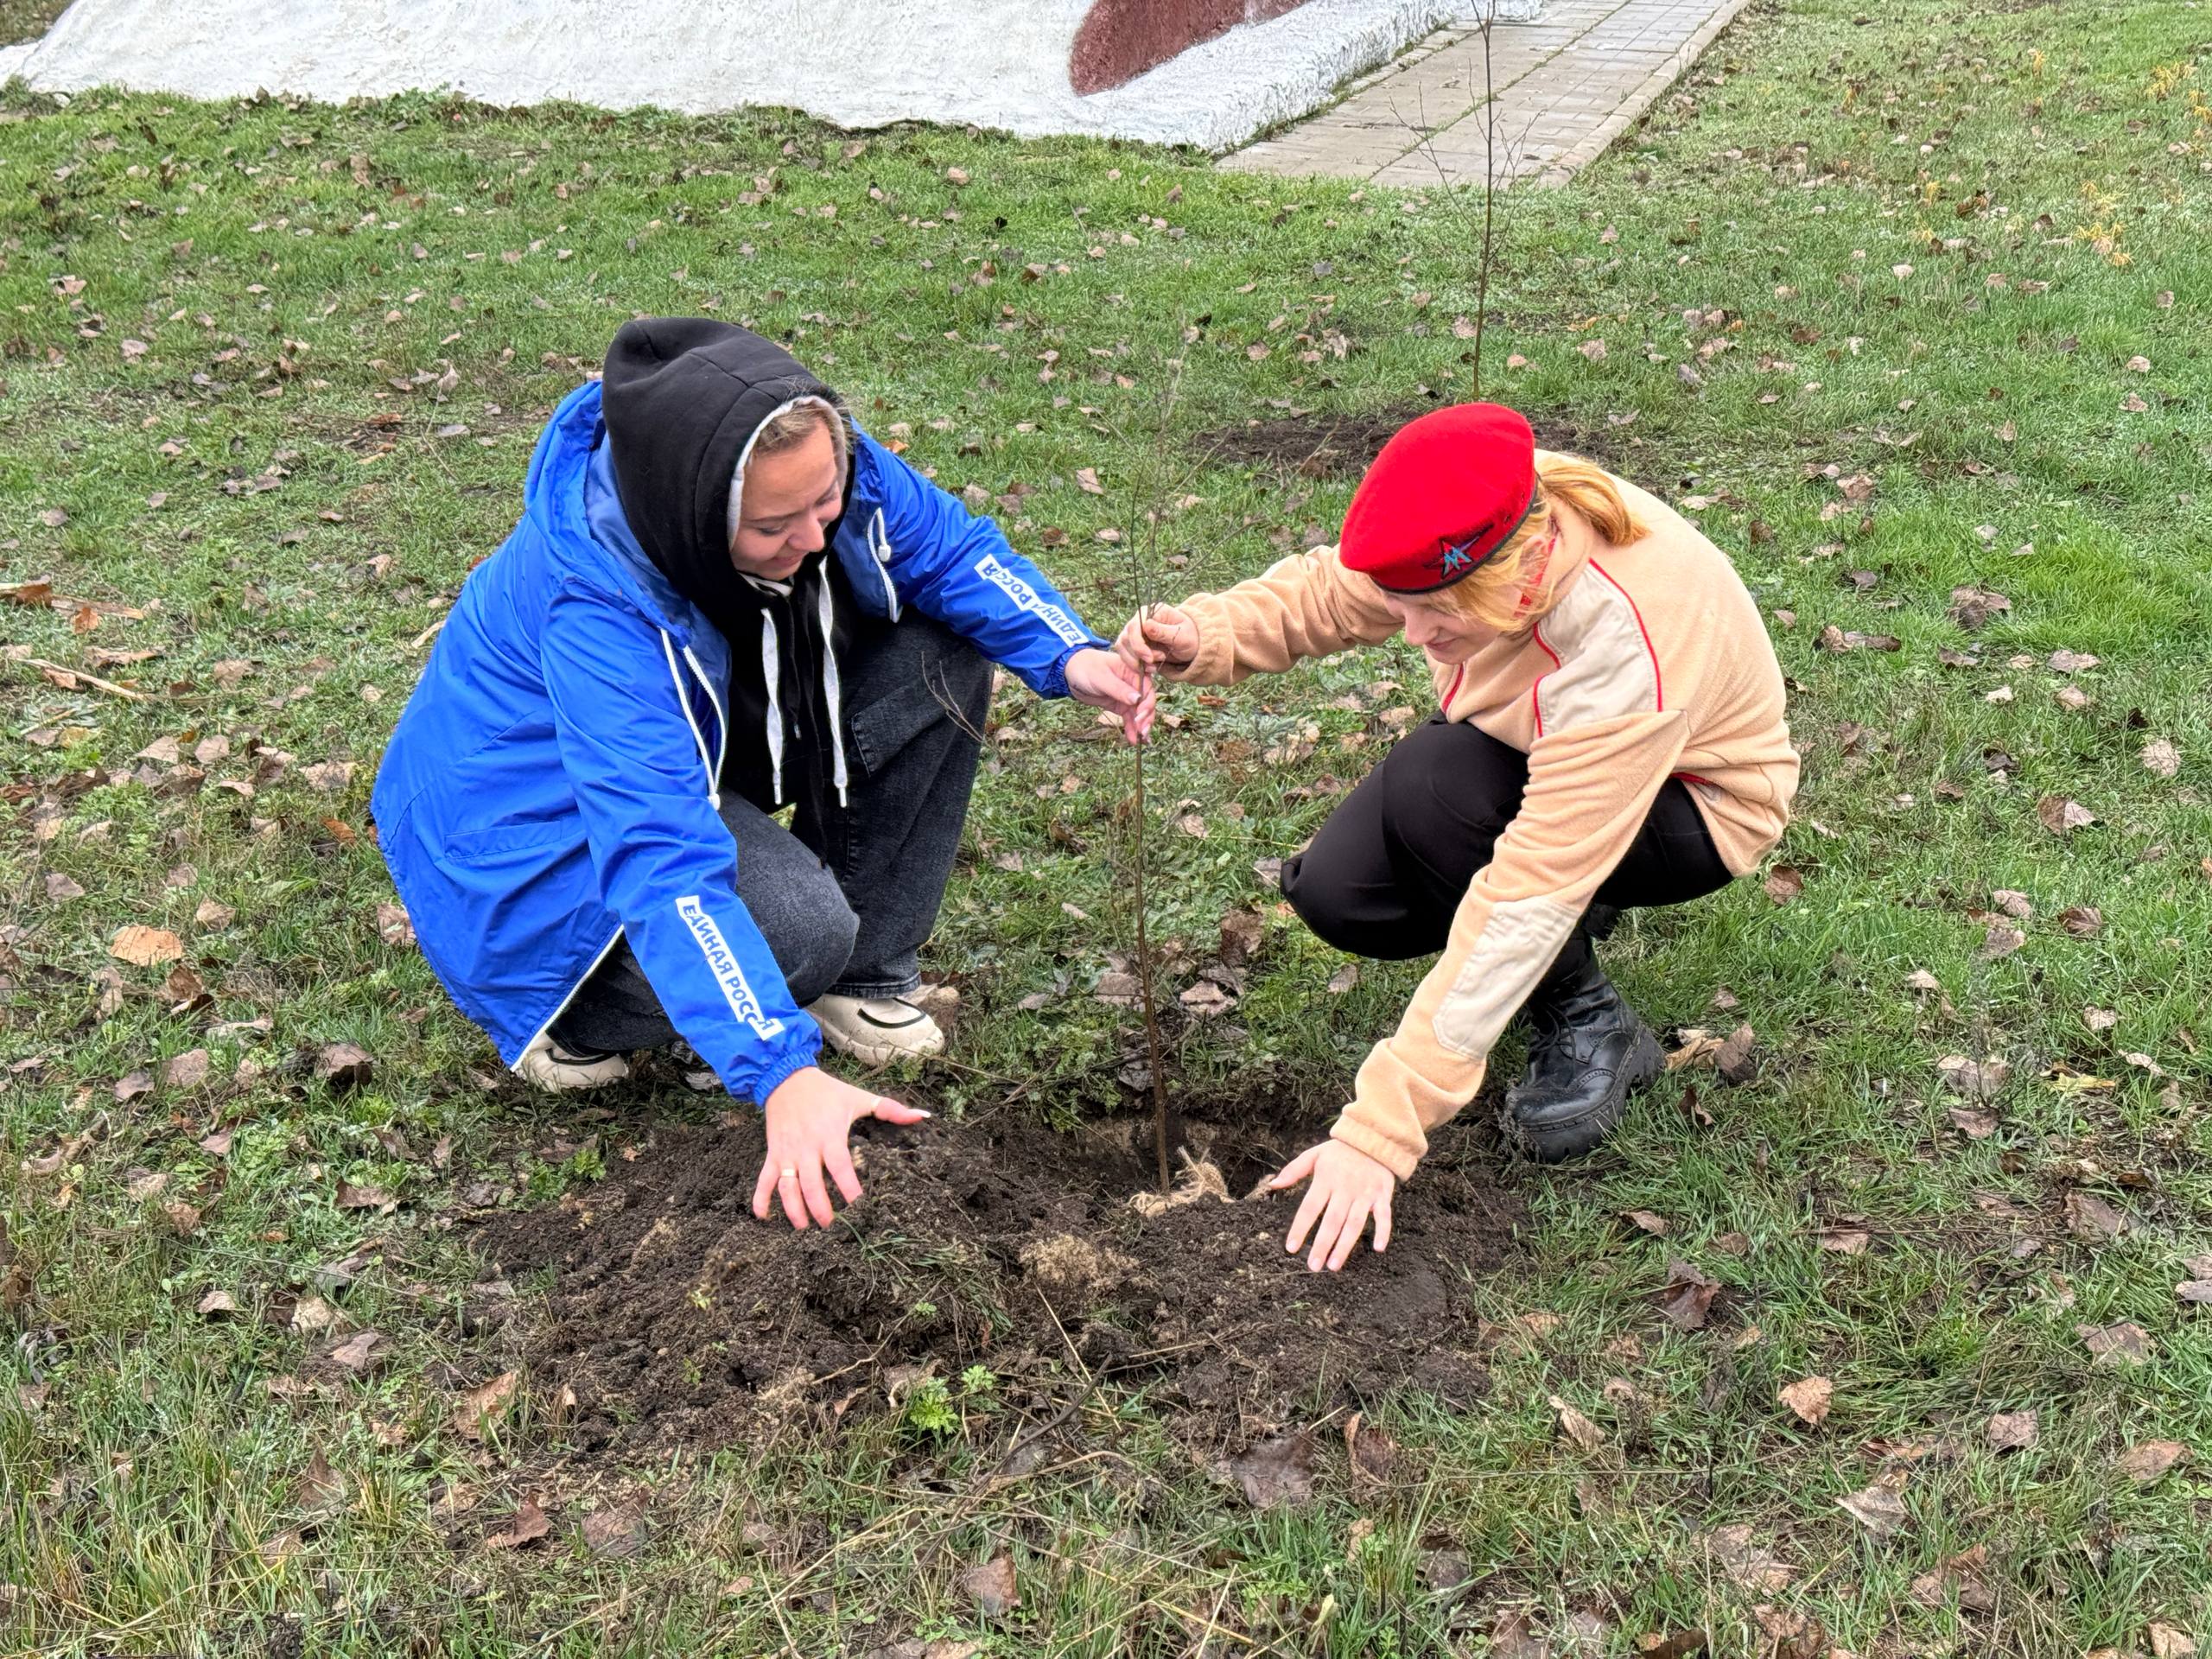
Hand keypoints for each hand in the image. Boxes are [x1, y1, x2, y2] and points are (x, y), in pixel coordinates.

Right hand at [751, 1066, 930, 1229]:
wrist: (786, 1078)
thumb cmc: (827, 1091)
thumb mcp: (859, 1097)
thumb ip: (891, 1109)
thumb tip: (924, 1116)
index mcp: (830, 1135)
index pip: (841, 1167)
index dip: (850, 1188)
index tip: (860, 1207)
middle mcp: (806, 1147)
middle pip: (812, 1184)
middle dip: (821, 1209)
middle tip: (832, 1228)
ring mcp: (787, 1152)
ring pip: (787, 1187)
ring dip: (794, 1210)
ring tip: (805, 1228)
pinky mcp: (773, 1154)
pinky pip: (764, 1179)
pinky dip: (760, 1198)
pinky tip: (764, 1217)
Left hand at [1064, 645, 1155, 744]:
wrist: (1071, 673)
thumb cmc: (1086, 668)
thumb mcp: (1101, 678)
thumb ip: (1119, 689)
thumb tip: (1137, 699)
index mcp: (1133, 671)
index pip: (1147, 689)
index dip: (1147, 704)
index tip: (1140, 716)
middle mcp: (1134, 683)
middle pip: (1146, 702)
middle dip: (1146, 718)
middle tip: (1142, 731)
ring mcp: (1127, 696)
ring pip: (1139, 713)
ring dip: (1141, 726)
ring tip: (1141, 739)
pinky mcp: (1120, 705)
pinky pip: (1129, 718)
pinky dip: (1131, 728)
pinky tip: (1132, 739)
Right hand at [1112, 603, 1197, 674]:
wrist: (1191, 646)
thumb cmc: (1189, 637)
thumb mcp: (1181, 636)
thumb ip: (1164, 632)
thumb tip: (1146, 625)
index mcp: (1150, 612)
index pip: (1134, 626)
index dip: (1138, 644)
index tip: (1150, 658)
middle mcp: (1138, 621)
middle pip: (1125, 638)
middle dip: (1139, 655)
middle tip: (1155, 664)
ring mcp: (1134, 633)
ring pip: (1122, 648)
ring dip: (1135, 661)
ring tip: (1154, 667)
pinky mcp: (1132, 645)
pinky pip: (1125, 656)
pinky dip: (1134, 665)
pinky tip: (1148, 669)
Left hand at [1267, 1138, 1395, 1271]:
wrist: (1374, 1137)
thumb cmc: (1340, 1151)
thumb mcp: (1314, 1155)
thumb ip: (1294, 1170)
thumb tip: (1273, 1184)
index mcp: (1326, 1179)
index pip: (1309, 1207)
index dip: (1300, 1228)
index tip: (1291, 1248)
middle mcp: (1345, 1188)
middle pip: (1332, 1221)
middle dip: (1321, 1244)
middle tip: (1313, 1266)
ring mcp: (1365, 1193)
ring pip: (1354, 1223)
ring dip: (1345, 1245)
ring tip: (1334, 1265)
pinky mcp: (1383, 1195)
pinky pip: (1384, 1215)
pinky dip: (1383, 1231)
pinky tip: (1378, 1249)